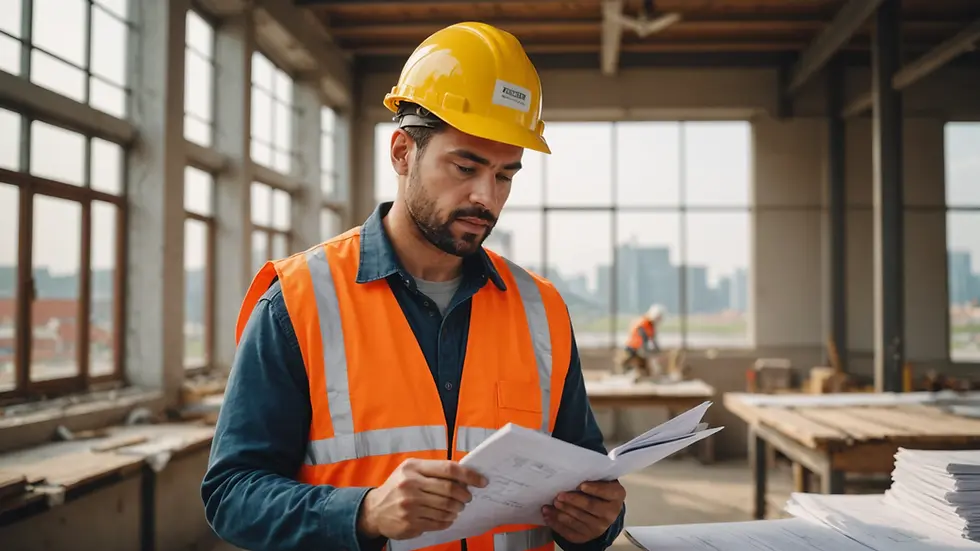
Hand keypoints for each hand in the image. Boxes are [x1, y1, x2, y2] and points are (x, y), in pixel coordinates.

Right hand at [357, 458, 487, 539]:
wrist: (375, 510)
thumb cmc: (398, 487)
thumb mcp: (410, 471)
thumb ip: (433, 471)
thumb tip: (463, 476)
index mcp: (413, 468)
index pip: (448, 469)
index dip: (468, 475)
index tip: (481, 481)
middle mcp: (410, 485)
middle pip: (449, 490)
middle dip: (464, 495)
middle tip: (468, 498)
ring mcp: (410, 505)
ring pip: (446, 508)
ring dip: (457, 509)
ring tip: (457, 508)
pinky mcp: (410, 522)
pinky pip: (439, 522)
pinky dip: (448, 520)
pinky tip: (447, 517)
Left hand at [542, 480, 625, 543]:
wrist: (602, 512)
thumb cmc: (598, 490)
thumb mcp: (601, 480)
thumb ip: (593, 477)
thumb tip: (572, 472)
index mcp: (616, 496)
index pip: (607, 492)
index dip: (594, 489)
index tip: (580, 485)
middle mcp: (610, 514)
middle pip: (589, 507)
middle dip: (573, 501)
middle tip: (559, 495)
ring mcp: (598, 528)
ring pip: (577, 520)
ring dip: (561, 512)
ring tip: (551, 504)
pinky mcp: (586, 536)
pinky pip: (569, 531)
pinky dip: (556, 523)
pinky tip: (548, 515)